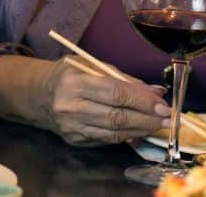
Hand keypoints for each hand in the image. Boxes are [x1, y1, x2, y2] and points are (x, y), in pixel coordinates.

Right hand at [40, 58, 169, 145]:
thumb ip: (123, 78)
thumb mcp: (92, 65)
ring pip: (113, 133)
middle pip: (116, 116)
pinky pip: (106, 140)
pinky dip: (125, 135)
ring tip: (156, 125)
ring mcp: (72, 127)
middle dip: (146, 118)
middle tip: (166, 118)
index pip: (115, 93)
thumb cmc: (69, 74)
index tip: (162, 104)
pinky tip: (137, 130)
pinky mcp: (74, 140)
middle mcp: (71, 107)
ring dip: (140, 129)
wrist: (39, 93)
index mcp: (75, 82)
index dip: (142, 100)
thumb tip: (155, 92)